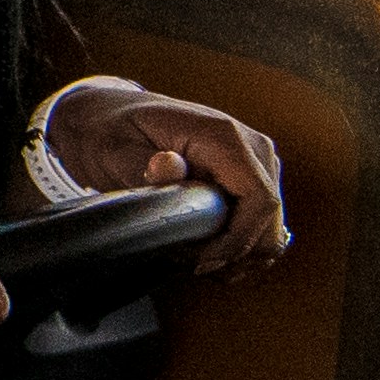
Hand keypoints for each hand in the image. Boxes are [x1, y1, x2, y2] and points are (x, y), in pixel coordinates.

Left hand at [33, 79, 292, 272]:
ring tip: (186, 254)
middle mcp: (253, 148)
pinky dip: (236, 248)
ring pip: (269, 231)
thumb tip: (168, 166)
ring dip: (233, 254)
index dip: (238, 240)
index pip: (261, 199)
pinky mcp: (252, 182)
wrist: (111, 118)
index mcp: (224, 136)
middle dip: (231, 251)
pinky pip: (261, 229)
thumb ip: (141, 164)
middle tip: (183, 260)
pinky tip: (200, 251)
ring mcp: (258, 166)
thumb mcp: (113, 149)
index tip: (201, 261)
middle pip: (269, 221)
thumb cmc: (110, 133)